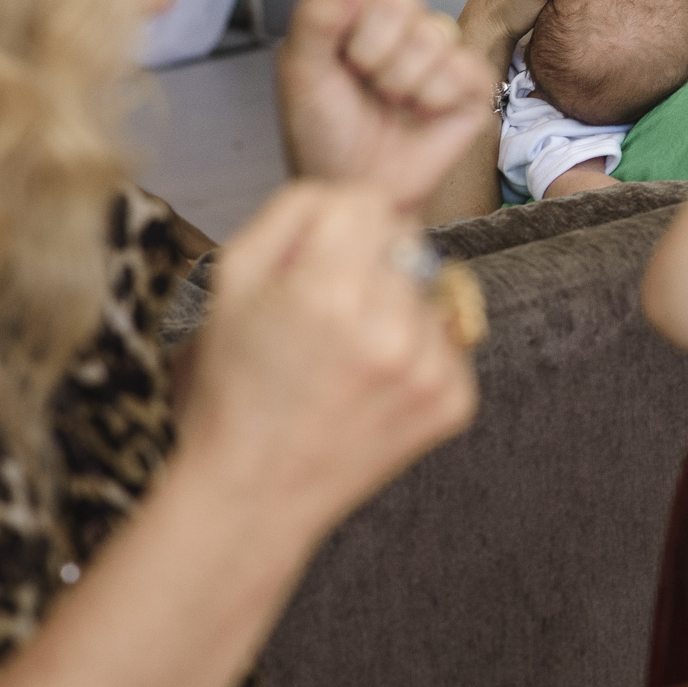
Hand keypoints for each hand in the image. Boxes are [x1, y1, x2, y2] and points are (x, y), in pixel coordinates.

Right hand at [180, 182, 478, 540]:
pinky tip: (374, 387)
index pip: (370, 202)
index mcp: (328, 291)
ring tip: (350, 358)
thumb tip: (352, 193)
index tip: (320, 259)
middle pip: (406, 242)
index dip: (340, 225)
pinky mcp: (456, 401)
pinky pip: (448, 341)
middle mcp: (390, 327)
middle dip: (371, 265)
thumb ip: (293, 214)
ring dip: (398, 309)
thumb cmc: (236, 383)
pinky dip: (418, 354)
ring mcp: (431, 369)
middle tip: (329, 318)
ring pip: (430, 290)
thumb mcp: (231, 281)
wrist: (258, 493)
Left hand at [277, 0, 493, 212]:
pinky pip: (465, 67)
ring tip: (388, 104)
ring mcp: (439, 53)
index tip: (338, 37)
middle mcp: (400, 24)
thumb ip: (316, 16)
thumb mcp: (300, 72)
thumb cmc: (323, 132)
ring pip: (435, 33)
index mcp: (354, 9)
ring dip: (401, 80)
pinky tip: (419, 114)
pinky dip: (434, 98)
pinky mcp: (471, 85)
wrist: (353, 186)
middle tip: (361, 81)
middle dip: (373, 49)